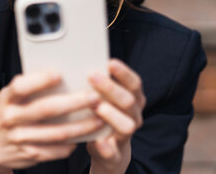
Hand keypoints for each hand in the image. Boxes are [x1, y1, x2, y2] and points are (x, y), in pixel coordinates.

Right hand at [0, 71, 103, 173]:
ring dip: (82, 126)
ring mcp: (20, 139)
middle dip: (74, 103)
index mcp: (7, 99)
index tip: (59, 74)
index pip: (21, 87)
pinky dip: (73, 143)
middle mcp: (11, 119)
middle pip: (47, 109)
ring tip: (100, 118)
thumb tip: (61, 73)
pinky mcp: (29, 155)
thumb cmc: (7, 113)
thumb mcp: (10, 97)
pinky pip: (56, 150)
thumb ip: (28, 86)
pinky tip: (85, 136)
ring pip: (57, 133)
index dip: (39, 80)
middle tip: (95, 97)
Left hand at [87, 59, 145, 173]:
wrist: (106, 150)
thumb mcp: (104, 98)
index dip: (124, 73)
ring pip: (127, 125)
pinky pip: (114, 153)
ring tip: (97, 106)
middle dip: (111, 88)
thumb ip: (99, 84)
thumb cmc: (101, 114)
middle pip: (128, 100)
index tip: (109, 62)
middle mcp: (134, 116)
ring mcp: (126, 136)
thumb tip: (80, 60)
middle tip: (92, 77)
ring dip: (112, 114)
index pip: (134, 83)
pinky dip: (107, 148)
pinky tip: (98, 141)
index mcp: (134, 99)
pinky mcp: (116, 155)